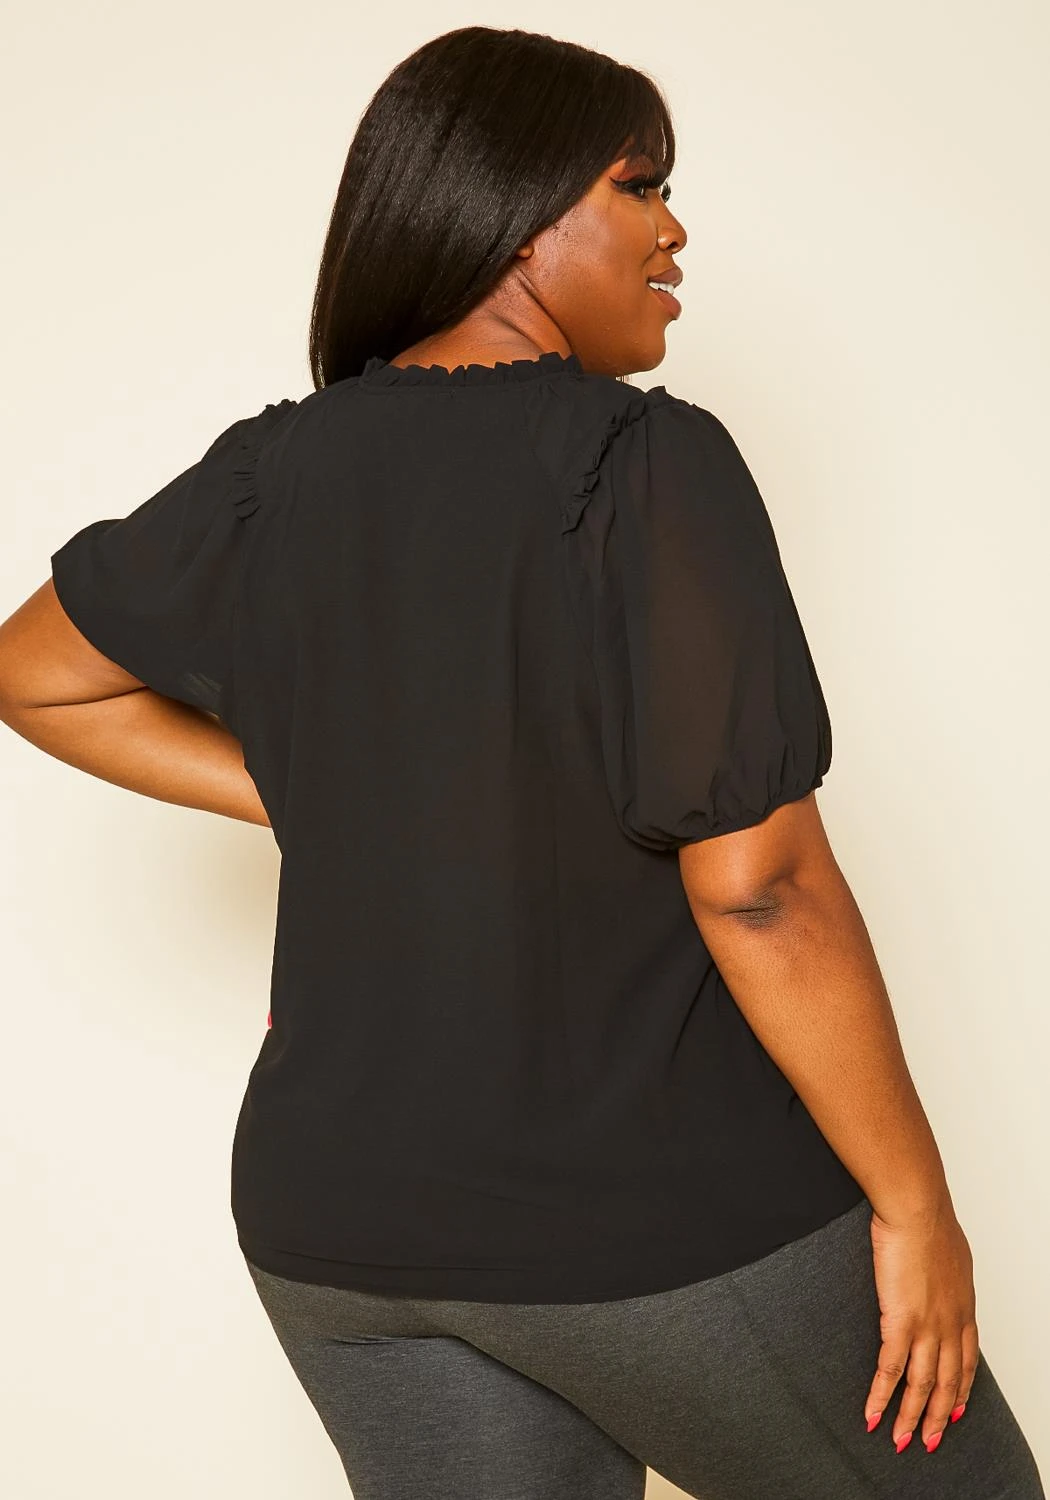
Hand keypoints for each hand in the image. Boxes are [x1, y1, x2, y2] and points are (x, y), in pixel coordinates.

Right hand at [865, 1198, 979, 1452]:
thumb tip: (940, 1273)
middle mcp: (951, 1324)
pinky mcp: (900, 1322)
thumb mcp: (950, 1252)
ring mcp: (928, 1326)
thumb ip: (946, 1273)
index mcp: (963, 1307)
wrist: (916, 1209)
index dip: (962, 1388)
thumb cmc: (929, 1219)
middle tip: (930, 1439)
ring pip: (922, 1385)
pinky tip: (873, 1415)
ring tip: (902, 1441)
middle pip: (948, 1381)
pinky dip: (882, 1396)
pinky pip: (890, 1370)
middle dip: (939, 1415)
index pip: (967, 1359)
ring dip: (911, 1417)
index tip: (957, 1409)